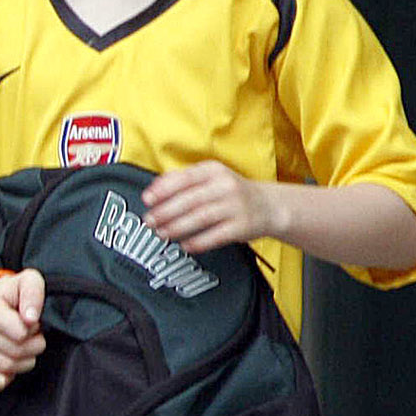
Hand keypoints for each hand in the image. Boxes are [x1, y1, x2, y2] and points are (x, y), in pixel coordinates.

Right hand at [0, 266, 45, 393]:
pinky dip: (6, 377)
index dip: (34, 328)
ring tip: (21, 346)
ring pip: (7, 368)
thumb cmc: (12, 295)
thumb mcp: (27, 282)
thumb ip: (33, 293)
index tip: (30, 320)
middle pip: (16, 352)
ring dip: (24, 361)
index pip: (21, 333)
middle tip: (30, 336)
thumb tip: (30, 318)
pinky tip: (10, 364)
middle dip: (33, 346)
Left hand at [143, 161, 274, 252]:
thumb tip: (154, 188)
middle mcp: (226, 186)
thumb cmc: (230, 192)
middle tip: (149, 221)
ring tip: (162, 233)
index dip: (163, 189)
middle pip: (190, 199)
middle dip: (165, 211)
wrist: (269, 206)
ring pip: (200, 217)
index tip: (147, 199)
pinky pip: (216, 236)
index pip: (184, 178)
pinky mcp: (242, 226)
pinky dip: (198, 241)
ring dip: (177, 227)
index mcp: (214, 170)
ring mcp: (236, 206)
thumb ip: (183, 180)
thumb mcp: (210, 178)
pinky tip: (185, 245)